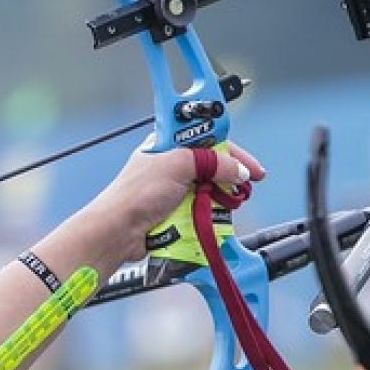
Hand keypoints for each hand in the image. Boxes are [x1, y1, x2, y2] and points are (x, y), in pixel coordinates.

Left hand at [83, 140, 266, 264]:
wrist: (119, 231)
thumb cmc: (136, 194)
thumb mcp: (179, 165)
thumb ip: (213, 162)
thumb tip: (238, 170)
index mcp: (168, 144)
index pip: (208, 137)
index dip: (232, 149)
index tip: (250, 165)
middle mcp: (170, 164)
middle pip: (212, 166)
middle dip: (231, 176)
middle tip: (246, 187)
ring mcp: (172, 189)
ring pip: (208, 190)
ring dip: (221, 198)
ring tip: (231, 205)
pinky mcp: (173, 211)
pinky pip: (200, 210)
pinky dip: (209, 214)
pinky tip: (213, 219)